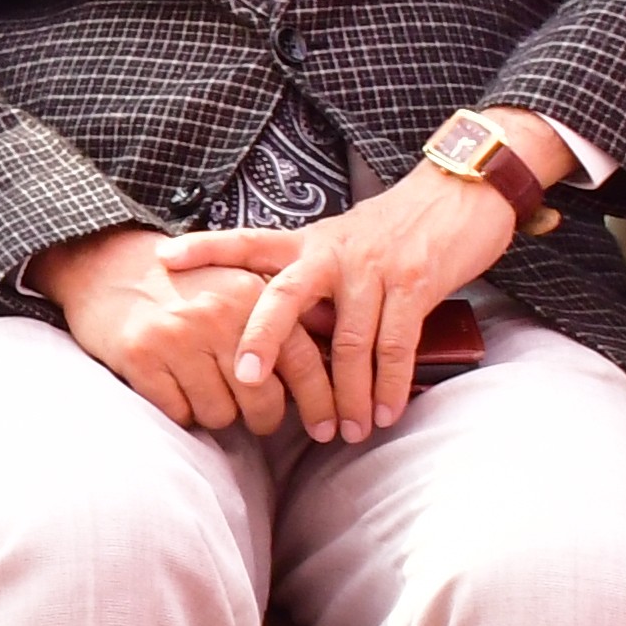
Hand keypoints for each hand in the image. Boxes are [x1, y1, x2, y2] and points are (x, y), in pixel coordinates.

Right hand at [31, 226, 304, 436]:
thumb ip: (282, 320)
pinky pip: (179, 414)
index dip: (321, 402)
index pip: (303, 362)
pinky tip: (174, 387)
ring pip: (220, 415)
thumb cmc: (183, 283)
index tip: (329, 430)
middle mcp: (218, 314)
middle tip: (257, 419)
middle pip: (264, 401)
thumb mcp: (238, 284)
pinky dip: (181, 411)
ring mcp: (178, 337)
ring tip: (204, 388)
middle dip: (264, 418)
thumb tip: (336, 369)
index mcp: (252, 294)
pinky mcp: (141, 357)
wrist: (106, 264)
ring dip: (216, 413)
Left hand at [161, 129, 546, 441]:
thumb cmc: (396, 228)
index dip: (206, 249)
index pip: (248, 242)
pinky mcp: (415, 285)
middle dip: (262, 342)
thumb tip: (282, 335)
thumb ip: (312, 283)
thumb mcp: (343, 244)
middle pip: (285, 298)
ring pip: (347, 342)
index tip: (163, 258)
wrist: (462, 193)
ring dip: (345, 395)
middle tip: (243, 382)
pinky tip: (383, 413)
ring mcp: (374, 269)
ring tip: (341, 432)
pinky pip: (395, 346)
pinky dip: (388, 386)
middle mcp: (334, 253)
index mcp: (310, 242)